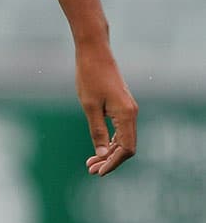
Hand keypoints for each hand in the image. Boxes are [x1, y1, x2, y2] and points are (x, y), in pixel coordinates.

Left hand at [76, 44, 137, 175]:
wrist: (94, 50)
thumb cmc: (89, 75)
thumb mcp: (89, 106)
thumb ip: (97, 132)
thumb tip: (102, 156)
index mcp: (126, 115)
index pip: (126, 149)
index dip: (113, 163)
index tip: (98, 172)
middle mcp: (132, 113)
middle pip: (126, 146)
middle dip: (110, 160)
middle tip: (91, 170)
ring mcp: (128, 108)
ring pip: (124, 138)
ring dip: (110, 151)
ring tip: (91, 162)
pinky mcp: (122, 104)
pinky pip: (121, 129)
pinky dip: (111, 140)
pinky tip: (99, 146)